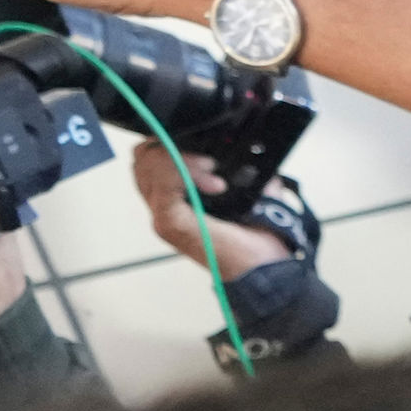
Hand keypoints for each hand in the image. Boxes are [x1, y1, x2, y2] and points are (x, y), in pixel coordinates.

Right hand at [132, 145, 291, 279]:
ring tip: (214, 174)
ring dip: (182, 158)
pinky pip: (163, 182)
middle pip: (143, 156)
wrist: (268, 270)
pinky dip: (186, 172)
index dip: (170, 140)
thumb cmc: (259, 235)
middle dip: (173, 146)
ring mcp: (161, 215)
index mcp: (173, 195)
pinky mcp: (169, 223)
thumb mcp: (249, 188)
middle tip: (211, 163)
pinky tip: (214, 184)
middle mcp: (161, 205)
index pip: (149, 154)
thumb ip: (238, 165)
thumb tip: (247, 143)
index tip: (208, 152)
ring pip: (148, 163)